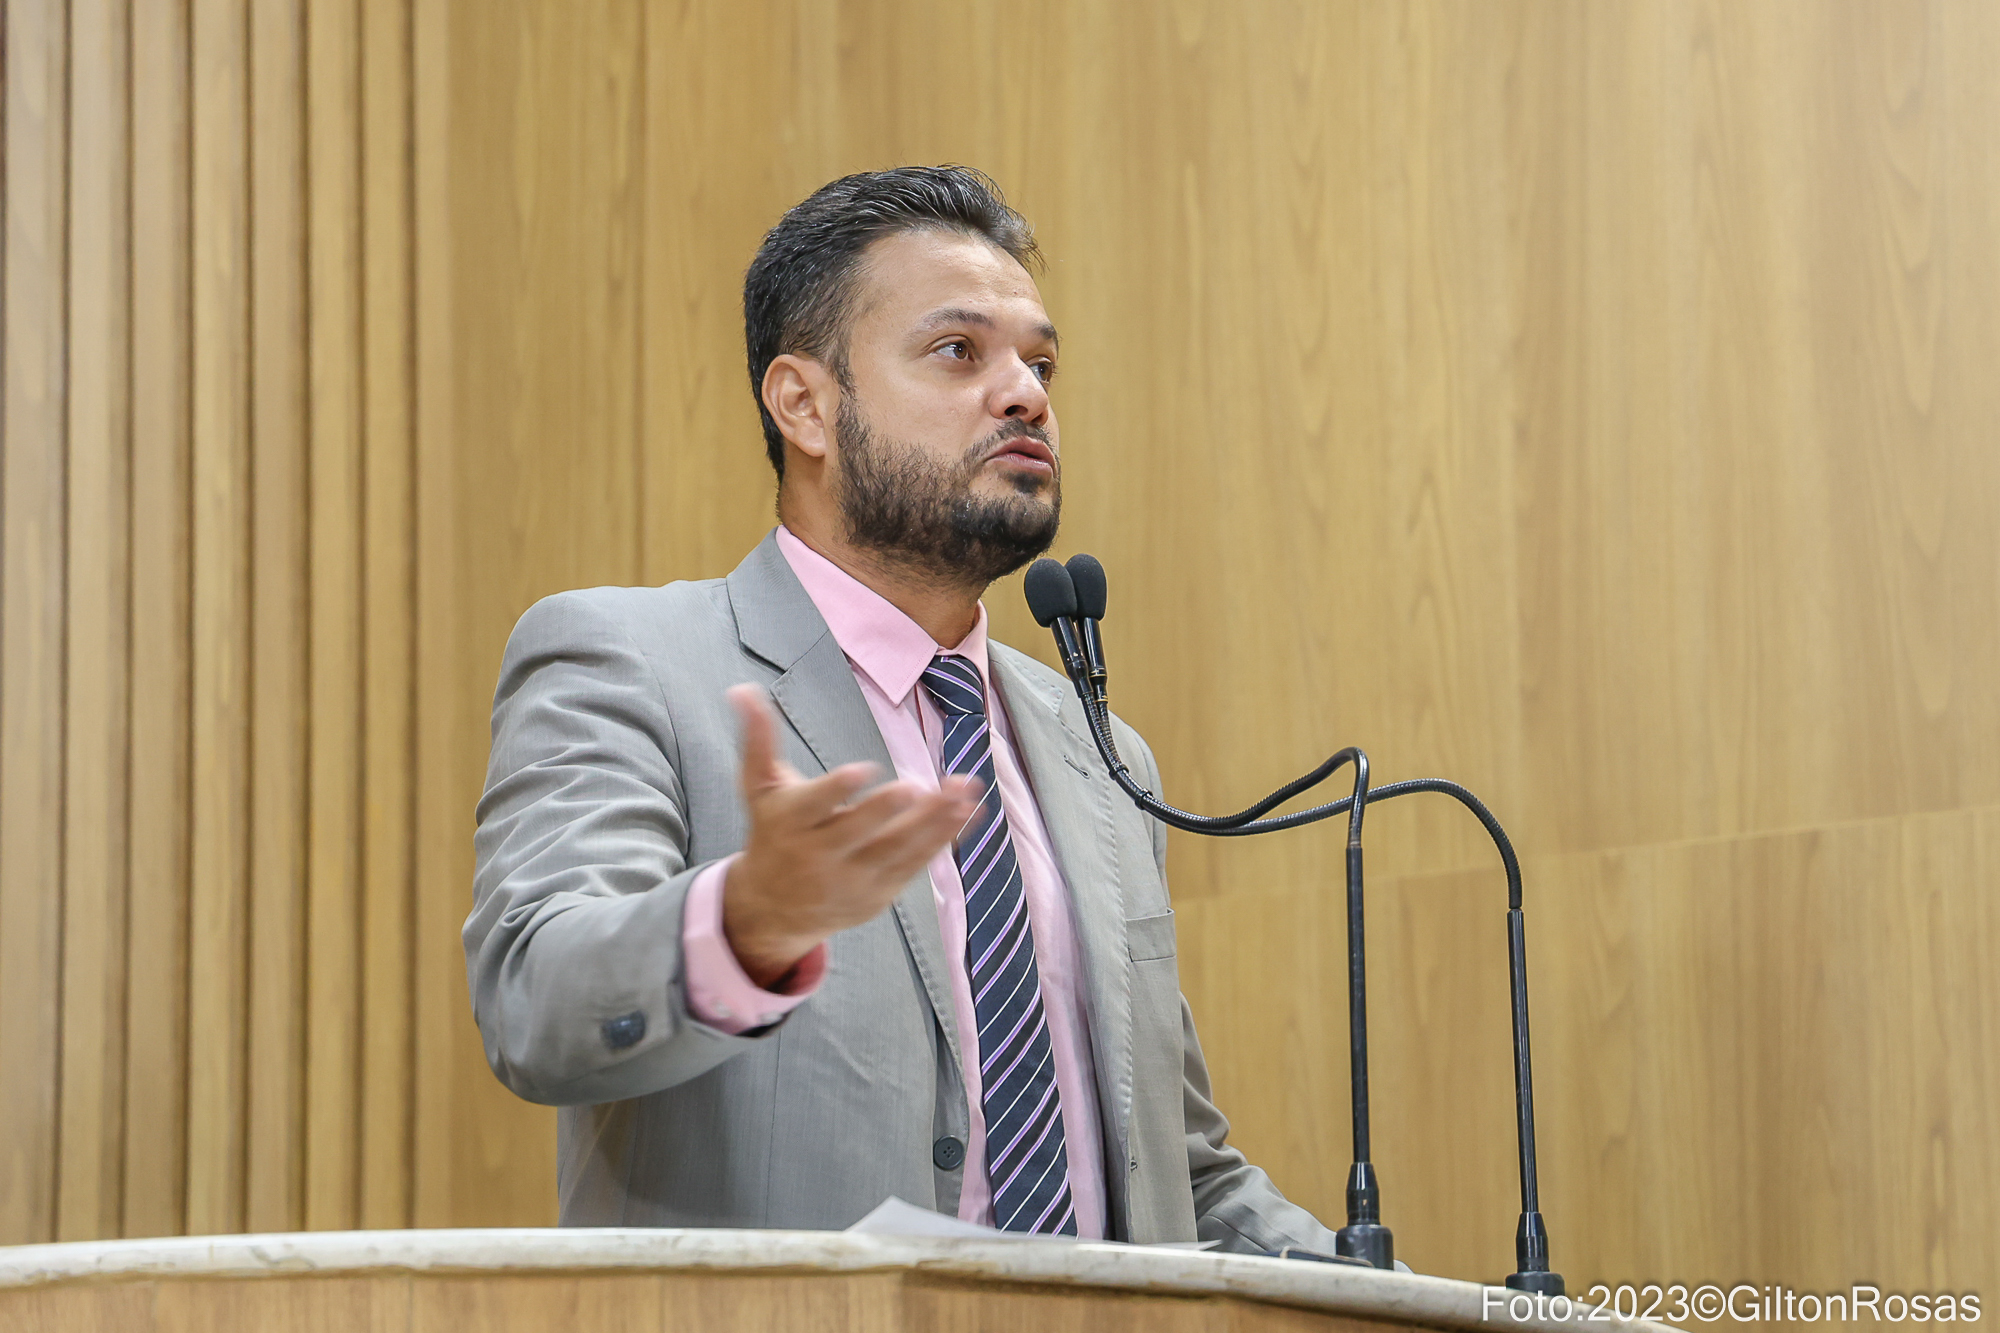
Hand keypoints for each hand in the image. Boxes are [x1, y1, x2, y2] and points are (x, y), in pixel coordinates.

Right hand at [720, 683, 979, 986]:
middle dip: (885, 811)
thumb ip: (757, 740)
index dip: (837, 789)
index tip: (863, 769)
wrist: (772, 909)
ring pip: (896, 849)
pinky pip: (915, 864)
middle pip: (856, 832)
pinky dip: (943, 838)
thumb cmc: (772, 833)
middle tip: (914, 787)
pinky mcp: (879, 893)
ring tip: (960, 792)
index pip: (813, 806)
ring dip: (932, 822)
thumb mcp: (758, 788)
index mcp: (790, 824)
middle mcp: (820, 856)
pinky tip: (967, 810)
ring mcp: (852, 879)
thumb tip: (742, 689)